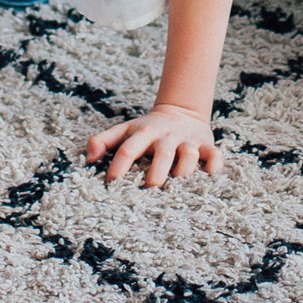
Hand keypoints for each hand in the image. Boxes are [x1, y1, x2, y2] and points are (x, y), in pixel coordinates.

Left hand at [86, 102, 223, 187]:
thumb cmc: (147, 130)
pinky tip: (209, 178)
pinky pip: (214, 156)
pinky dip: (214, 167)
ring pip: (189, 156)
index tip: (111, 184)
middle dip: (156, 173)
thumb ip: (103, 141)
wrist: (181, 112)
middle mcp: (166, 137)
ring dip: (185, 171)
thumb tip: (87, 159)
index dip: (119, 165)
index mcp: (144, 133)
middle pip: (162, 154)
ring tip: (178, 187)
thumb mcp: (125, 130)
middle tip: (149, 189)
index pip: (128, 148)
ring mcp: (188, 142)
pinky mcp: (207, 146)